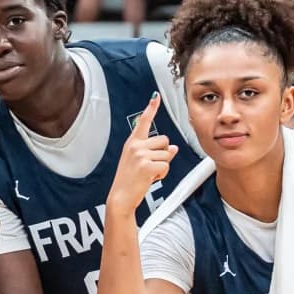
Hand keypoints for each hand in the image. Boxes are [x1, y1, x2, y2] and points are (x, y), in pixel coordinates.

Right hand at [107, 94, 175, 216]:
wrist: (121, 196)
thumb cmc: (129, 180)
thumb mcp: (140, 162)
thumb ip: (155, 152)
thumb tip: (173, 148)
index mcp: (132, 143)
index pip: (143, 122)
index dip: (151, 108)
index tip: (155, 96)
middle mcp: (135, 146)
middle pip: (164, 140)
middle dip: (163, 153)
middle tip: (150, 166)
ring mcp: (140, 155)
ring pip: (167, 154)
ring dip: (163, 165)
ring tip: (149, 174)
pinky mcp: (147, 165)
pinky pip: (166, 165)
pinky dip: (162, 174)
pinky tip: (151, 178)